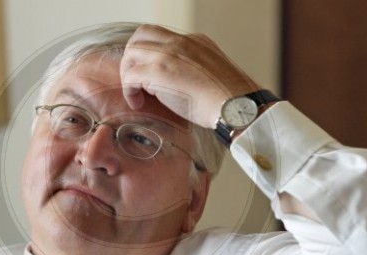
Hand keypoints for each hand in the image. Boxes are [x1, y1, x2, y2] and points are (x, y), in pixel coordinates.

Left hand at [120, 24, 259, 128]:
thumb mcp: (212, 74)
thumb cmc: (229, 101)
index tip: (149, 74)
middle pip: (142, 35)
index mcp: (195, 42)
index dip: (150, 55)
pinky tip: (137, 102)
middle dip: (133, 57)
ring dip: (129, 72)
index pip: (162, 37)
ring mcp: (169, 54)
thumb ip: (194, 71)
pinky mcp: (160, 72)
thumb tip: (179, 84)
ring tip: (135, 92)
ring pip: (132, 51)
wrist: (237, 107)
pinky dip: (129, 89)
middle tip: (135, 80)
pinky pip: (131, 75)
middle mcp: (181, 42)